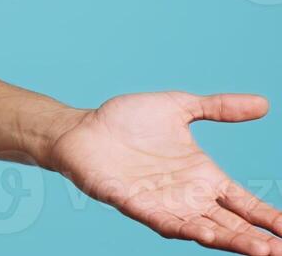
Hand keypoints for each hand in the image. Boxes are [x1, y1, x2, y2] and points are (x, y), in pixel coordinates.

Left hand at [49, 91, 281, 254]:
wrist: (81, 127)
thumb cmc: (125, 120)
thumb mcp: (180, 107)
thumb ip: (219, 107)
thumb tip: (263, 103)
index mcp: (204, 177)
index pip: (245, 204)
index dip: (269, 218)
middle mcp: (189, 197)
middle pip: (232, 224)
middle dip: (259, 240)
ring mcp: (164, 204)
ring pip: (205, 230)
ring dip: (232, 241)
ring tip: (262, 251)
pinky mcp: (136, 205)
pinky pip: (166, 223)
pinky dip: (188, 231)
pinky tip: (207, 235)